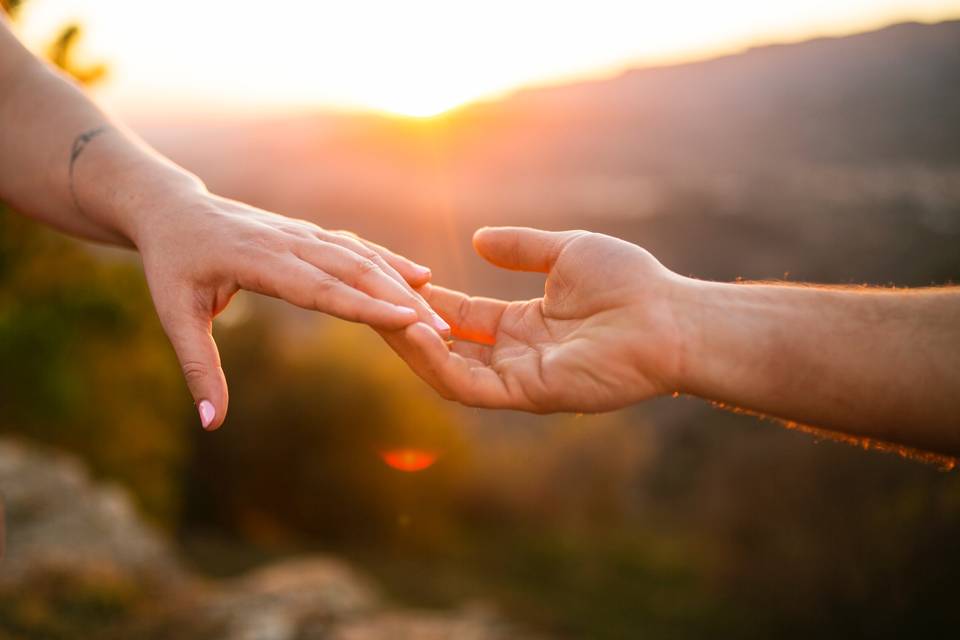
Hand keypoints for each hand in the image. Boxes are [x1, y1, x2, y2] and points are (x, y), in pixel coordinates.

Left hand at [132, 189, 449, 429]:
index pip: (319, 287)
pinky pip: (354, 246)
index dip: (365, 304)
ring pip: (360, 256)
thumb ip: (198, 370)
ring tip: (439, 312)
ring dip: (401, 282)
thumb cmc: (171, 266)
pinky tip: (419, 275)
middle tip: (442, 329)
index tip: (408, 317)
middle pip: (353, 270)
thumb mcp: (175, 317)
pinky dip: (388, 260)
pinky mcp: (308, 233)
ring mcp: (301, 233)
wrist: (172, 209)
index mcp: (256, 260)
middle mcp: (286, 241)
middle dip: (401, 299)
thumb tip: (212, 424)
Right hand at [399, 227, 688, 412]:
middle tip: (369, 299)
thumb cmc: (629, 282)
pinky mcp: (528, 393)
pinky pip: (469, 384)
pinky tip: (415, 333)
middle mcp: (515, 355)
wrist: (668, 315)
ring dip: (411, 346)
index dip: (426, 300)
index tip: (392, 277)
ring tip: (380, 316)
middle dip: (406, 326)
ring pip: (448, 370)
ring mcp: (520, 378)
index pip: (460, 317)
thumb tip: (478, 238)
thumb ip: (521, 248)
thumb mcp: (564, 252)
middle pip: (446, 346)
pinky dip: (437, 362)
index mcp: (522, 325)